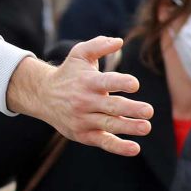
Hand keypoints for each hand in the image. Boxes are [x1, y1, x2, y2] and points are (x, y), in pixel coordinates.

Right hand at [4, 37, 151, 156]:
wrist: (42, 96)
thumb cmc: (68, 73)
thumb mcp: (79, 55)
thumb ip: (99, 45)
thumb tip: (119, 42)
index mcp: (87, 82)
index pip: (106, 82)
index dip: (121, 83)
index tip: (134, 84)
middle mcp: (84, 101)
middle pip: (111, 106)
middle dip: (131, 109)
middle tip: (148, 110)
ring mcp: (83, 119)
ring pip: (109, 124)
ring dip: (129, 127)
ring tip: (146, 126)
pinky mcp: (83, 134)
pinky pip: (103, 142)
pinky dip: (118, 147)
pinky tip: (135, 148)